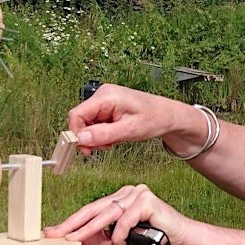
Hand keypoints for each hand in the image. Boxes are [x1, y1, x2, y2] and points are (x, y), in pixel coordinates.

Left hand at [43, 184, 186, 244]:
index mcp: (119, 198)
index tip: (54, 232)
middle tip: (55, 234)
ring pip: (106, 214)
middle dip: (72, 224)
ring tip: (75, 241)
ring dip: (90, 230)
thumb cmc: (153, 241)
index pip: (90, 210)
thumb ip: (100, 239)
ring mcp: (136, 193)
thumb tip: (76, 240)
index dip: (71, 222)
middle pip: (94, 209)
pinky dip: (120, 235)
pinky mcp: (146, 199)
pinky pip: (125, 220)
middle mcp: (126, 192)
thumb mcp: (120, 242)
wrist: (183, 242)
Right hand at [68, 83, 198, 155]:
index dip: (76, 133)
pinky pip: (94, 121)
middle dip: (88, 137)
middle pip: (80, 119)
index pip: (77, 114)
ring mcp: (103, 100)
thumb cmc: (155, 119)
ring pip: (86, 122)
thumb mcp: (130, 130)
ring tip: (111, 142)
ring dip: (95, 136)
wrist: (168, 115)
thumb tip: (81, 138)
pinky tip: (112, 136)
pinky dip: (100, 133)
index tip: (85, 149)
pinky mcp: (105, 106)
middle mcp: (102, 95)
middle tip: (103, 148)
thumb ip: (104, 134)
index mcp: (107, 96)